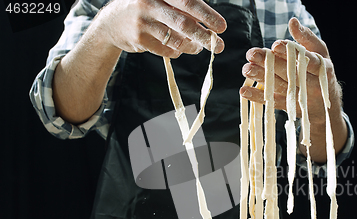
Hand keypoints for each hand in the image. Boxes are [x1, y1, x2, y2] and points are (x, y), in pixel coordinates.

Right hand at [95, 0, 226, 57]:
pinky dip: (177, 52)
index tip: (222, 26)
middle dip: (204, 36)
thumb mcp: (161, 1)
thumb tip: (209, 22)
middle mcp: (149, 3)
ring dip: (192, 47)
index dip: (207, 14)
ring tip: (199, 47)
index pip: (188, 1)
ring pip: (176, 40)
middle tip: (219, 46)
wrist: (111, 23)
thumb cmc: (145, 10)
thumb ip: (182, 9)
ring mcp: (143, 22)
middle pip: (184, 23)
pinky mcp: (139, 39)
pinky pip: (166, 50)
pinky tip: (179, 49)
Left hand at [239, 17, 345, 161]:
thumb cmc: (320, 71)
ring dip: (261, 78)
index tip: (274, 46)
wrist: (326, 104)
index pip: (305, 59)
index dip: (289, 52)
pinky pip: (273, 102)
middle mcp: (312, 84)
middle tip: (252, 54)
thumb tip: (292, 21)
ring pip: (280, 87)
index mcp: (321, 67)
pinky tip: (244, 90)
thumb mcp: (319, 52)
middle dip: (270, 63)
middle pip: (289, 73)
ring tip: (246, 69)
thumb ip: (305, 37)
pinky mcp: (290, 108)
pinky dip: (258, 97)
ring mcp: (300, 97)